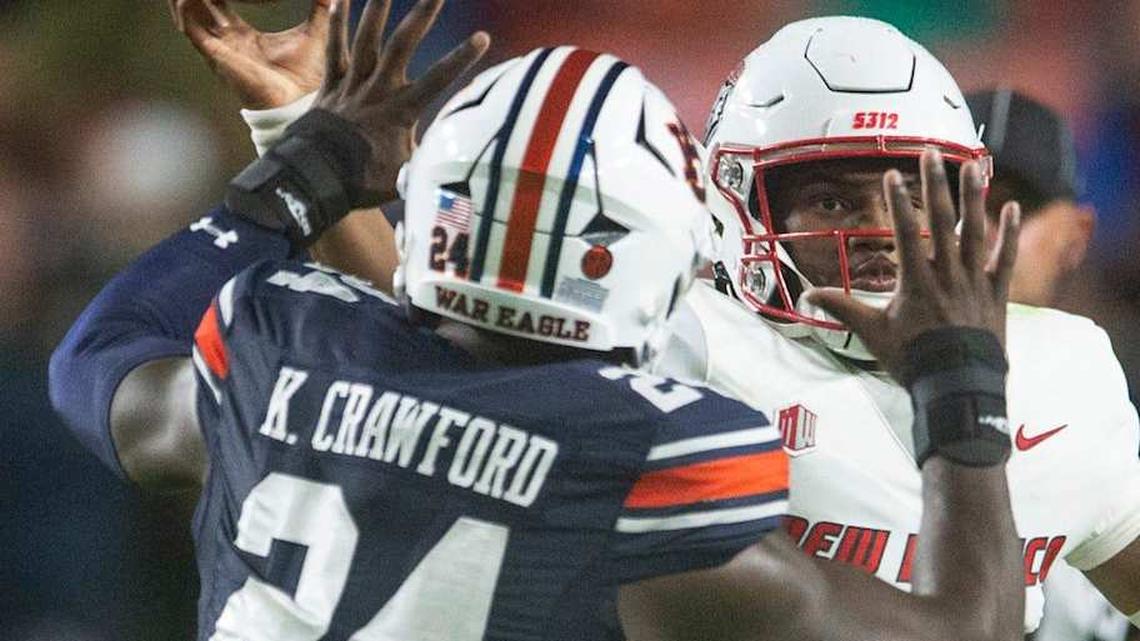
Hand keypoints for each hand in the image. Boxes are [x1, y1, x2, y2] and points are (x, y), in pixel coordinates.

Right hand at [170, 0, 329, 108]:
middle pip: (198, 6)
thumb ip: (321, 9)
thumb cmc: (306, 76)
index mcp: (242, 36)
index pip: (218, 3)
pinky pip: (193, 31)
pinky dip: (187, 12)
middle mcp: (226, 42)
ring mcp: (219, 50)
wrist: (300, 102)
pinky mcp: (218, 57)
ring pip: (189, 15)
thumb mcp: (313, 34)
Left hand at [316, 0, 489, 204]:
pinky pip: (334, 50)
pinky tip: (340, 0)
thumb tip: (455, 165)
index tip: (481, 37)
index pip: (438, 80)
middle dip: (422, 15)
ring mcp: (353, 85)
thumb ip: (427, 162)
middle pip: (402, 45)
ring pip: (367, 39)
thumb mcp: (404, 176)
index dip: (461, 59)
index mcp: (401, 112)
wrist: (315, 179)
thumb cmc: (363, 181)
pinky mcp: (331, 85)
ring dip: (378, 9)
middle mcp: (378, 90)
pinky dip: (338, 25)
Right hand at [807, 148, 1021, 380]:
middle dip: (935, 184)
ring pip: (975, 231)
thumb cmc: (914, 360)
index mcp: (916, 282)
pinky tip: (1010, 207)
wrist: (958, 385)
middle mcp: (947, 275)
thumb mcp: (873, 334)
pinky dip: (1007, 233)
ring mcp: (974, 281)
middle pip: (941, 221)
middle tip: (931, 153)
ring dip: (973, 197)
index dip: (897, 202)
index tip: (892, 174)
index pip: (904, 232)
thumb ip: (843, 308)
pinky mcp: (996, 293)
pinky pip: (1004, 257)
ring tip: (972, 165)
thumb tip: (809, 296)